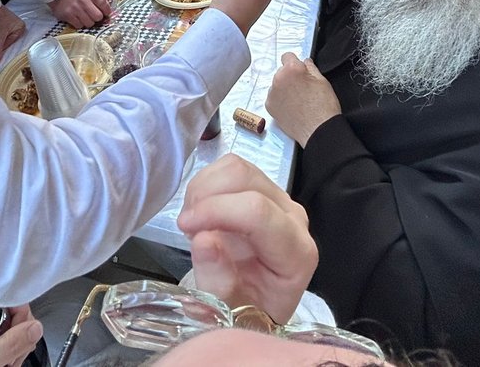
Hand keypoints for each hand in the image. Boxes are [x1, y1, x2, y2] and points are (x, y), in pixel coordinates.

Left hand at [0, 296, 40, 366]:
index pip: (8, 293)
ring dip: (17, 348)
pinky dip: (14, 353)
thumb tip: (36, 328)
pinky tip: (4, 363)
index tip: (21, 334)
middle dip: (19, 336)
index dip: (19, 313)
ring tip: (4, 364)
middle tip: (10, 357)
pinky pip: (13, 338)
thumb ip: (8, 345)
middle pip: (16, 310)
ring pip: (18, 326)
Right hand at [48, 0, 104, 29]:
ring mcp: (74, 10)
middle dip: (97, 17)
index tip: (106, 12)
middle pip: (98, 17)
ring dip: (88, 21)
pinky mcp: (66, 16)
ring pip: (89, 23)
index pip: (103, 6)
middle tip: (94, 15)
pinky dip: (79, 23)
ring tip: (85, 16)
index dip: (106, 11)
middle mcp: (82, 2)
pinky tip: (77, 18)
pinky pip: (78, 26)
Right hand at [177, 154, 316, 325]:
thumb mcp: (228, 311)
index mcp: (295, 253)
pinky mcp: (262, 189)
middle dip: (206, 197)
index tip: (184, 227)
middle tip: (186, 228)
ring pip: (237, 167)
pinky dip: (206, 184)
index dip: (216, 211)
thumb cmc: (244, 312)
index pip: (257, 212)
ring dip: (204, 189)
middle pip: (246, 179)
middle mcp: (294, 218)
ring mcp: (280, 199)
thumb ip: (218, 281)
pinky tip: (202, 213)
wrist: (254, 308)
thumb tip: (204, 239)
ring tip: (193, 224)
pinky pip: (230, 168)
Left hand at [266, 53, 339, 146]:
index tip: (297, 68)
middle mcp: (278, 78)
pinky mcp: (269, 106)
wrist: (318, 130)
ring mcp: (272, 93)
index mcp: (292, 69)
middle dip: (290, 77)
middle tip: (302, 88)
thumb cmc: (323, 107)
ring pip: (277, 85)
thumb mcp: (322, 81)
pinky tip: (292, 107)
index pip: (287, 56)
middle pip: (282, 71)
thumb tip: (305, 62)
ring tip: (298, 100)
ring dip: (284, 89)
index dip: (294, 62)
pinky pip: (273, 97)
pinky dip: (280, 101)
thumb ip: (311, 67)